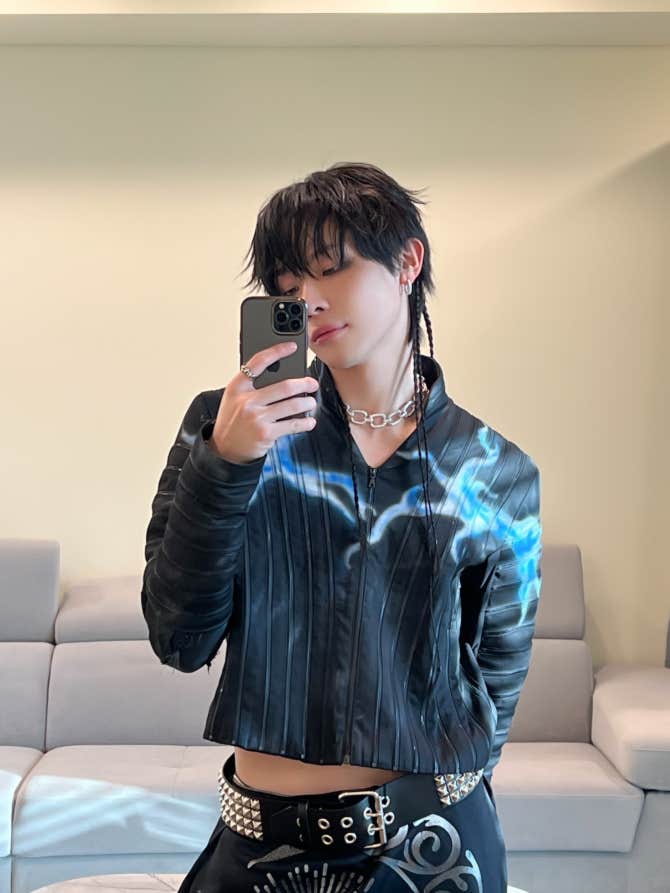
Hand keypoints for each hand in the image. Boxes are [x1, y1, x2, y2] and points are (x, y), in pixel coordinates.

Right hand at [209, 341, 318, 463]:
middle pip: (284, 386)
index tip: (291, 347)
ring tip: (311, 402)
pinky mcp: (266, 433)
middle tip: (312, 384)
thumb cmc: (232, 421)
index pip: (258, 362)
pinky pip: (292, 425)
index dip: (277, 351)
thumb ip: (252, 386)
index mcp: (237, 387)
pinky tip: (309, 421)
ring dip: (307, 403)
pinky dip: (305, 423)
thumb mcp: (234, 398)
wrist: (224, 449)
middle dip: (304, 384)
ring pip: (292, 405)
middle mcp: (246, 400)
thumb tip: (283, 375)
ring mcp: (256, 417)